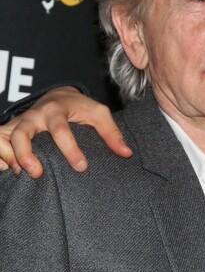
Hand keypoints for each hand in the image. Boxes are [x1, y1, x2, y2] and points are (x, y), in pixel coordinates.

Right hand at [0, 87, 131, 177]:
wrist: (58, 96)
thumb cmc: (81, 107)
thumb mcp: (99, 114)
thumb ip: (112, 133)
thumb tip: (126, 153)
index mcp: (56, 110)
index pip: (61, 130)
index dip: (70, 149)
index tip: (82, 167)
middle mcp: (34, 116)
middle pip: (23, 133)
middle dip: (27, 154)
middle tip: (39, 173)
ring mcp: (20, 123)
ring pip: (5, 137)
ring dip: (11, 156)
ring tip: (24, 174)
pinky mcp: (10, 130)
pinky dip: (1, 155)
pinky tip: (11, 170)